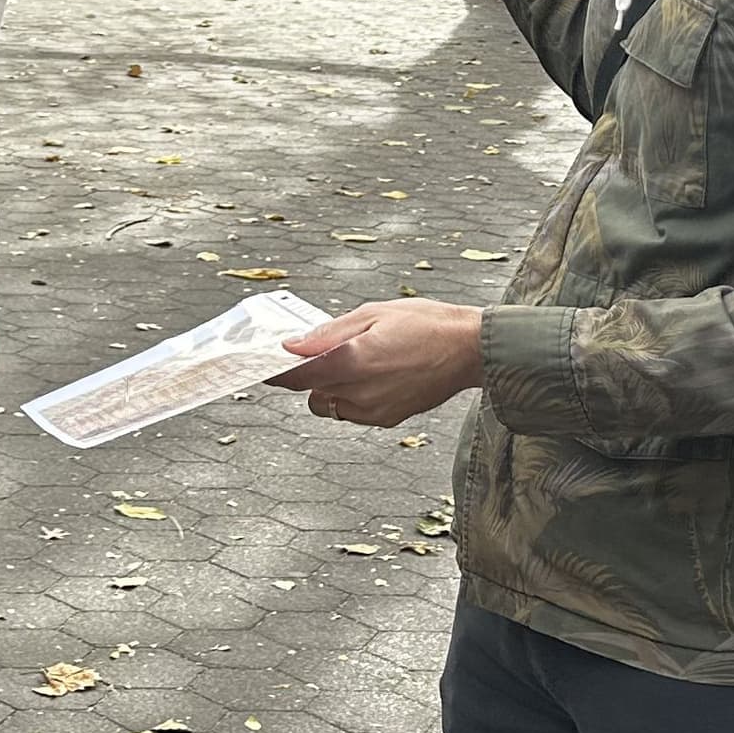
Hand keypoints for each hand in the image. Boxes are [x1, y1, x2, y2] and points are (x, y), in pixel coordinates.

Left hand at [272, 298, 487, 427]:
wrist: (469, 349)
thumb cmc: (426, 324)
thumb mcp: (372, 314)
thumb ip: (328, 333)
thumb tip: (292, 346)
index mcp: (351, 360)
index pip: (295, 378)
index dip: (275, 374)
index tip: (264, 367)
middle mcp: (359, 391)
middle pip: (310, 393)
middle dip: (307, 376)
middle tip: (318, 354)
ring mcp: (373, 410)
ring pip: (329, 406)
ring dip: (329, 388)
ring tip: (355, 363)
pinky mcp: (387, 419)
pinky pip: (353, 412)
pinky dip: (351, 398)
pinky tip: (373, 377)